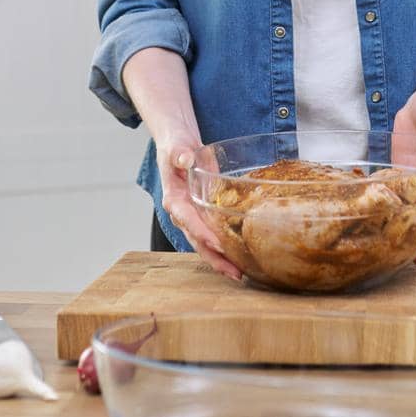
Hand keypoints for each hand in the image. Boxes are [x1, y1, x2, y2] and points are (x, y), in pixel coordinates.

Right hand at [154, 135, 241, 281]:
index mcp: (173, 199)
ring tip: (240, 273)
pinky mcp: (204, 213)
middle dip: (215, 257)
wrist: (177, 144)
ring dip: (222, 258)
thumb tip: (185, 159)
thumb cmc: (175, 144)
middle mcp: (182, 212)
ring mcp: (194, 215)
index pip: (187, 220)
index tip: (217, 244)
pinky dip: (226, 245)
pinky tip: (242, 255)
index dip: (202, 233)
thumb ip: (179, 153)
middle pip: (198, 240)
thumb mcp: (176, 145)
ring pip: (206, 242)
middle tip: (234, 272)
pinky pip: (215, 232)